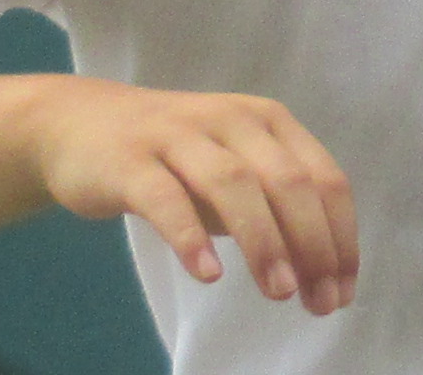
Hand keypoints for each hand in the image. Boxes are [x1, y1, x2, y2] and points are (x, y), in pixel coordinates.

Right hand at [24, 75, 358, 312]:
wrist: (78, 124)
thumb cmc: (172, 159)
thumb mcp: (231, 175)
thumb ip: (269, 211)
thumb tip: (317, 271)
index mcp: (268, 122)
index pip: (323, 177)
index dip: (340, 235)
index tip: (344, 290)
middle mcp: (232, 120)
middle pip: (287, 181)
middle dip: (312, 244)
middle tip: (320, 301)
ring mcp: (180, 136)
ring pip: (234, 184)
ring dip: (264, 241)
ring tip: (279, 291)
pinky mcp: (131, 161)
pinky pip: (165, 199)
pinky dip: (191, 237)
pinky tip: (208, 274)